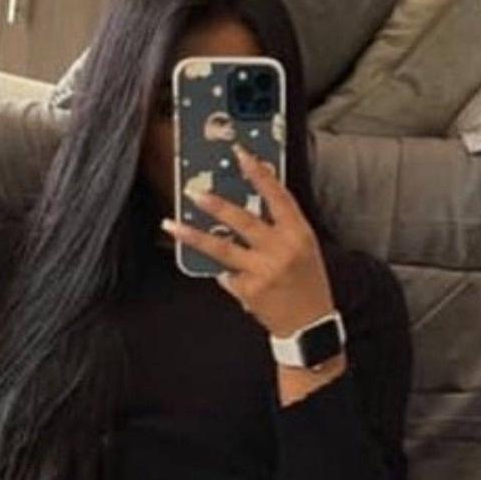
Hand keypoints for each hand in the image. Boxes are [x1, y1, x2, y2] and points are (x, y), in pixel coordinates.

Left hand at [161, 143, 335, 337]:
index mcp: (299, 233)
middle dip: (216, 205)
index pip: (278, 196)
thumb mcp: (304, 249)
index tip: (241, 154)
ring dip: (193, 235)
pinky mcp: (247, 290)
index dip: (259, 174)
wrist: (309, 324)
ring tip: (171, 225)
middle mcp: (281, 249)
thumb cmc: (307, 283)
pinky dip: (225, 273)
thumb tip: (248, 205)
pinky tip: (236, 279)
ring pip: (221, 248)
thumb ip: (280, 228)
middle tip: (194, 193)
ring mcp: (262, 271)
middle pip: (243, 221)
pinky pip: (225, 275)